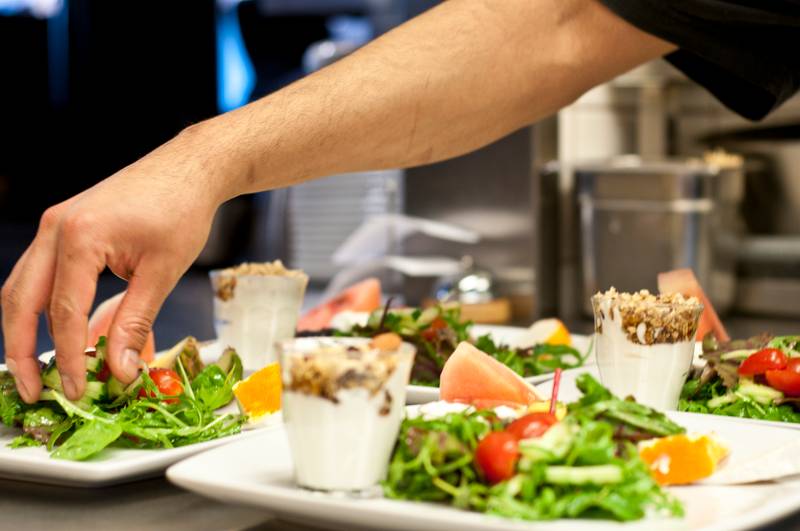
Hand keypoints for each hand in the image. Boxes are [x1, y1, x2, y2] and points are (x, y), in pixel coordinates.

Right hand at [2, 124, 234, 401]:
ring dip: (25, 330)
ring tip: (39, 370)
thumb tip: (118, 369)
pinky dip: (44, 307)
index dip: (68, 358)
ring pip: (23, 288)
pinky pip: (42, 274)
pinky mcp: (65, 227)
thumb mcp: (162, 272)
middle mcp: (56, 229)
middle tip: (33, 391)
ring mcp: (55, 225)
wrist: (189, 168)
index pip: (64, 313)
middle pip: (20, 301)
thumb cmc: (182, 211)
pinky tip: (60, 334)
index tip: (76, 391)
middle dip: (20, 351)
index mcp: (80, 238)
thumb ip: (134, 322)